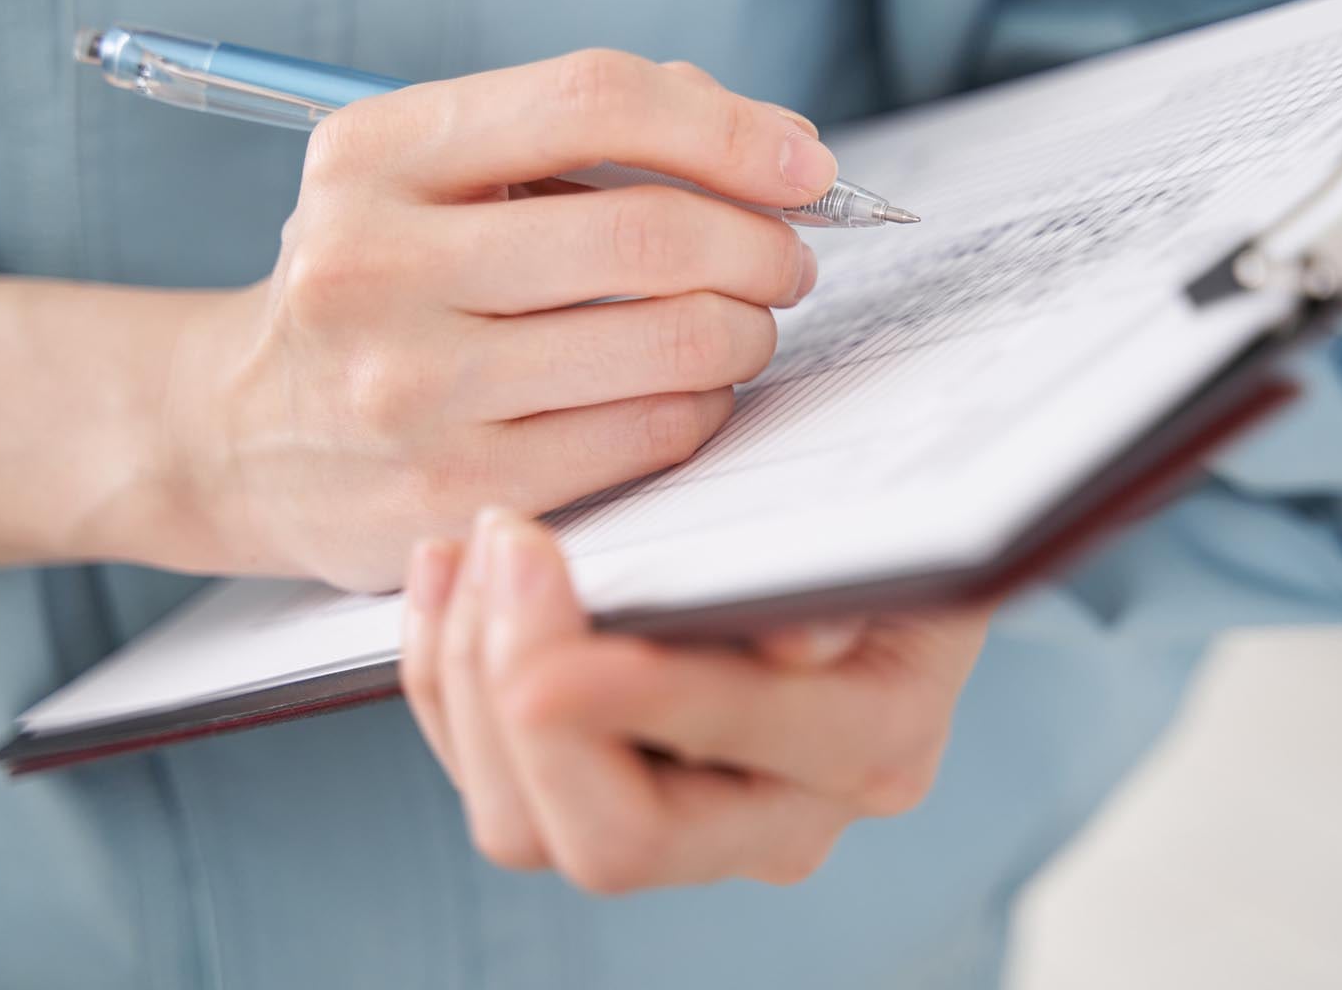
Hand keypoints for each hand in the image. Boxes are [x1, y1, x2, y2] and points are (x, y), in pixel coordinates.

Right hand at [148, 52, 835, 588]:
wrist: (234, 434)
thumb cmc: (377, 281)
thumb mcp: (425, 173)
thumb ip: (580, 131)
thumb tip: (770, 143)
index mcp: (375, 153)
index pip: (591, 100)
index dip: (727, 128)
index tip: (805, 163)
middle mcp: (378, 265)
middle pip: (647, 234)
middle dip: (760, 243)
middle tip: (787, 257)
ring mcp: (413, 390)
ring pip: (667, 344)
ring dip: (747, 329)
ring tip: (746, 322)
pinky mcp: (457, 491)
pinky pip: (647, 434)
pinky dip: (705, 405)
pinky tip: (694, 389)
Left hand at [400, 509, 991, 892]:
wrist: (888, 517)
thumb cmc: (887, 500)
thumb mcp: (892, 508)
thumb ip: (845, 577)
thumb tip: (794, 649)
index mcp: (873, 746)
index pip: (744, 762)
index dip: (629, 704)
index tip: (550, 614)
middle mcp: (785, 815)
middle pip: (609, 842)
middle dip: (522, 694)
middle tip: (504, 545)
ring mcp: (694, 823)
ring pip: (526, 826)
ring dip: (470, 683)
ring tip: (472, 547)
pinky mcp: (616, 790)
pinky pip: (496, 780)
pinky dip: (450, 679)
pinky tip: (448, 576)